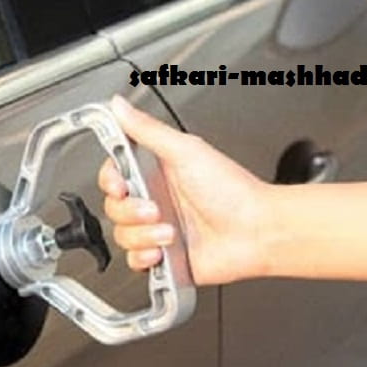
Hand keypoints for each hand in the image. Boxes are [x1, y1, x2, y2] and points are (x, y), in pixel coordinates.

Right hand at [99, 96, 278, 284]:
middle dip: (131, 211)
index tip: (121, 184)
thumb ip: (147, 129)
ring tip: (170, 232)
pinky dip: (145, 257)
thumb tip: (119, 106)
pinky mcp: (163, 257)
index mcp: (157, 172)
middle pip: (114, 207)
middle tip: (155, 209)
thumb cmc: (234, 193)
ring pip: (123, 235)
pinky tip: (164, 251)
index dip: (110, 181)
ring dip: (143, 235)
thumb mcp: (186, 151)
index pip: (114, 174)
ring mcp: (158, 229)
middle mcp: (155, 200)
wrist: (256, 233)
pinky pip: (134, 261)